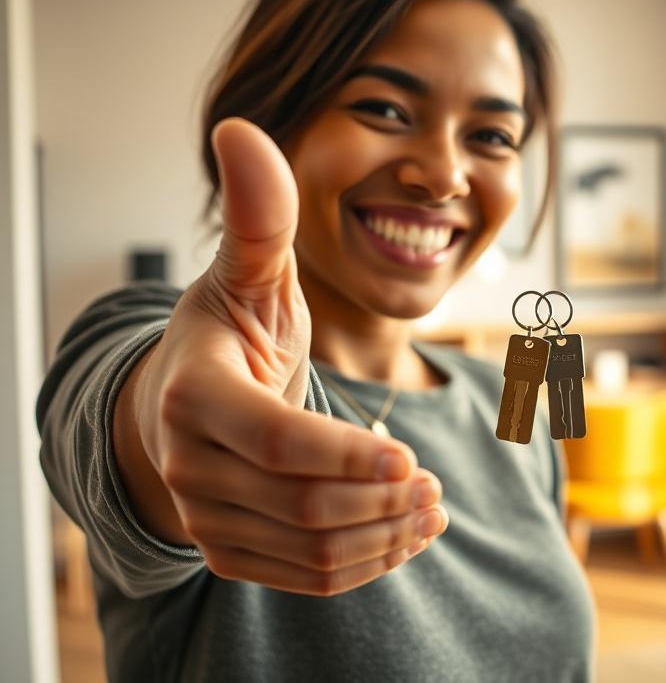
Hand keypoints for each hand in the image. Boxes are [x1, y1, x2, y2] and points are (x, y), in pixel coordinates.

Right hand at [124, 118, 447, 596]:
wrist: (192, 400)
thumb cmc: (231, 332)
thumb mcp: (250, 274)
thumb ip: (261, 217)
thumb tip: (240, 127)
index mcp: (195, 396)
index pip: (271, 442)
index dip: (342, 454)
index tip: (411, 457)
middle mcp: (191, 466)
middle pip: (303, 504)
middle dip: (381, 499)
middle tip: (437, 482)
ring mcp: (208, 516)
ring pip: (312, 549)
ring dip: (385, 534)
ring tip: (434, 505)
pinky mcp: (231, 549)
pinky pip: (308, 575)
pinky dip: (368, 561)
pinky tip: (408, 530)